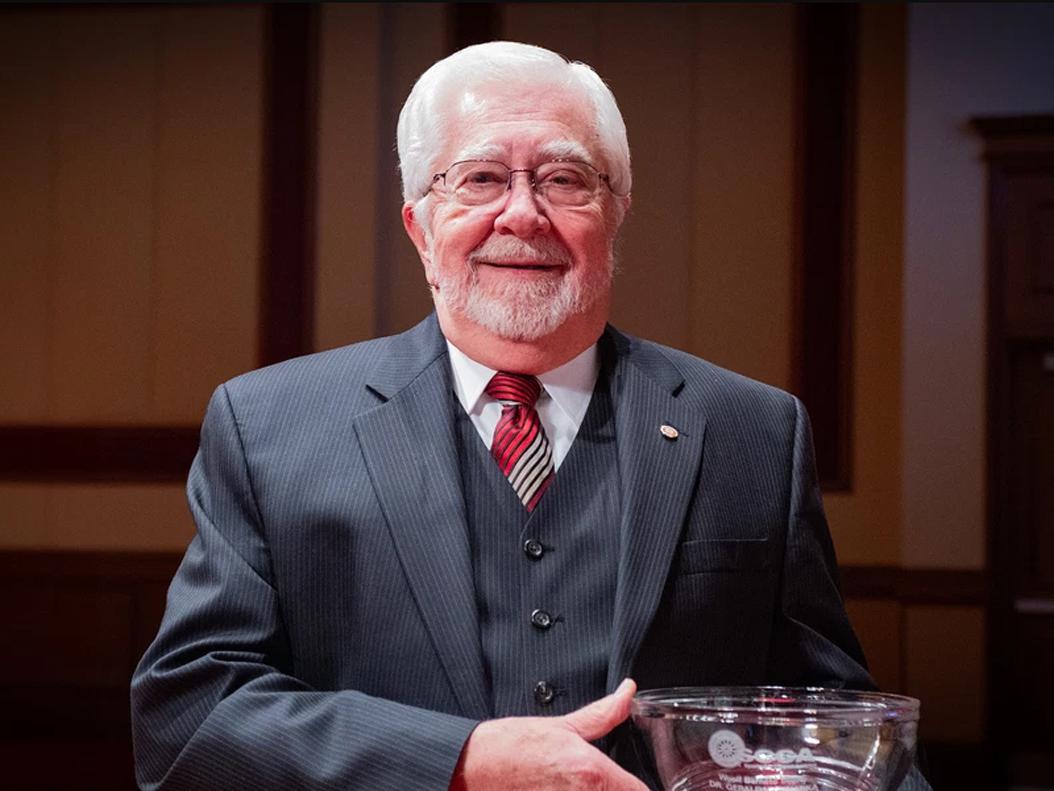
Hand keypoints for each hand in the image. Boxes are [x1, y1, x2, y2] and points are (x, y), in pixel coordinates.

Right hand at [450, 678, 647, 790]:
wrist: (468, 768)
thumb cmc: (508, 748)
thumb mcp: (560, 726)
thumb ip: (603, 714)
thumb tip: (628, 692)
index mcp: (592, 773)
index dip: (640, 788)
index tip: (630, 781)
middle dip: (616, 790)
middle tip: (601, 781)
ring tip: (572, 785)